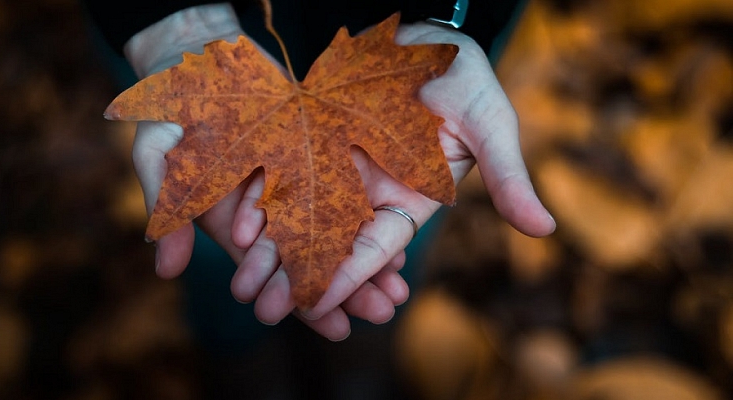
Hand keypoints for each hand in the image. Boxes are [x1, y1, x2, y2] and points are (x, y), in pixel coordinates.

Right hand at [124, 4, 409, 339]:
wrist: (194, 61)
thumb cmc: (168, 113)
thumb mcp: (157, 159)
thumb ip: (166, 211)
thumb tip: (165, 272)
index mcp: (232, 224)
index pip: (271, 273)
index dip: (302, 301)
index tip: (336, 328)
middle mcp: (268, 212)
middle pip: (311, 258)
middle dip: (346, 288)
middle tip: (382, 312)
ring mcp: (293, 183)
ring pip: (333, 229)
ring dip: (365, 260)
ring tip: (400, 287)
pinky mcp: (313, 153)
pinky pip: (344, 188)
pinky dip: (368, 213)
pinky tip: (399, 237)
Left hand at [239, 22, 555, 337]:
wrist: (426, 34)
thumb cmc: (466, 80)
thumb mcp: (490, 127)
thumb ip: (507, 178)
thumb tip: (545, 230)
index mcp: (409, 200)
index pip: (375, 247)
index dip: (349, 276)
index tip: (318, 305)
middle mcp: (368, 191)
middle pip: (328, 242)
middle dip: (296, 277)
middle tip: (260, 310)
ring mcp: (337, 165)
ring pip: (299, 215)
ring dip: (270, 250)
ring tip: (240, 283)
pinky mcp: (312, 138)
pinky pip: (282, 172)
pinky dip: (260, 199)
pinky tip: (237, 225)